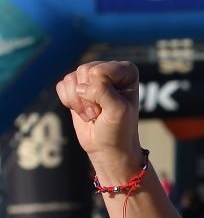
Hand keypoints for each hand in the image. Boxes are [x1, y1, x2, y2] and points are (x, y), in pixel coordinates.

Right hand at [55, 61, 144, 178]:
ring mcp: (91, 78)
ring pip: (71, 79)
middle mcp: (109, 70)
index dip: (100, 91)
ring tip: (93, 113)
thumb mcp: (118, 110)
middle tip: (100, 112)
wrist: (107, 147)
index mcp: (127, 71)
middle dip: (88, 98)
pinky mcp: (76, 87)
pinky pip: (61, 86)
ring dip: (79, 102)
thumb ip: (102, 91)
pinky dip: (69, 102)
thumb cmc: (119, 129)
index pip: (100, 71)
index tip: (111, 106)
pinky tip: (82, 111)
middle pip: (84, 71)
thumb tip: (80, 86)